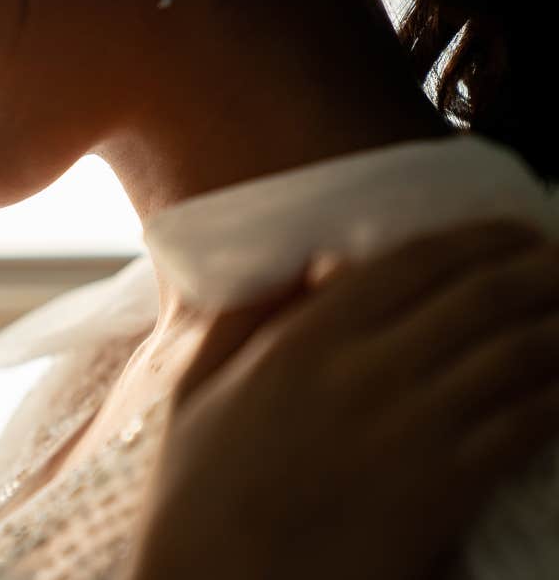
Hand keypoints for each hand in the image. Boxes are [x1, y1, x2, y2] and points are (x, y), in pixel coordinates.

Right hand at [132, 222, 558, 579]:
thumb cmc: (199, 490)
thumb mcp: (197, 386)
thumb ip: (251, 314)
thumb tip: (324, 260)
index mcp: (304, 339)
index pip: (417, 261)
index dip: (480, 237)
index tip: (511, 232)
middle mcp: (366, 372)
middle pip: (482, 296)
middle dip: (538, 269)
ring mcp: (413, 430)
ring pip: (519, 353)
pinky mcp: (448, 489)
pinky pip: (528, 423)